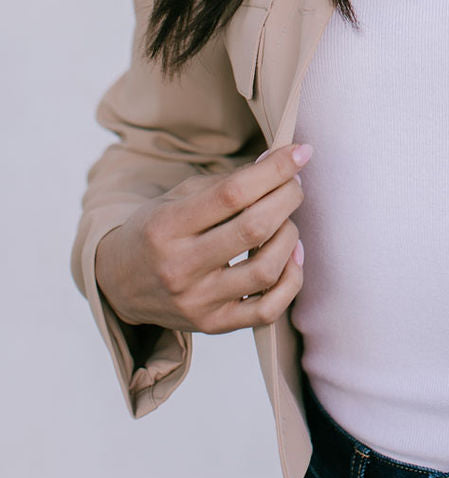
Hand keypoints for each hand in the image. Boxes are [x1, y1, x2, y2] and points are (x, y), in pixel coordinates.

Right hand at [94, 143, 310, 334]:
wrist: (119, 284)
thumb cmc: (155, 230)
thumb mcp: (176, 197)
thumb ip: (225, 183)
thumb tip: (277, 163)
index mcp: (167, 227)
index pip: (232, 193)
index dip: (274, 170)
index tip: (300, 152)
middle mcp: (181, 267)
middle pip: (254, 228)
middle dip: (287, 197)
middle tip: (294, 184)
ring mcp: (198, 302)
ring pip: (266, 269)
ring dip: (290, 236)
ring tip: (286, 221)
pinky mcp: (213, 325)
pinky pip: (268, 311)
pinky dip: (291, 280)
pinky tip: (290, 258)